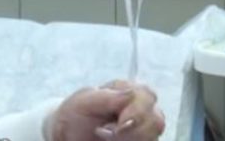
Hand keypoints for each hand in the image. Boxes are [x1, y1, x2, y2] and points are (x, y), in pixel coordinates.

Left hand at [48, 80, 164, 140]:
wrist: (69, 135)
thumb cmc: (74, 115)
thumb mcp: (83, 102)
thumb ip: (107, 97)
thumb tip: (132, 92)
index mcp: (126, 89)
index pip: (146, 96)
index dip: (137, 111)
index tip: (119, 125)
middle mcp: (141, 107)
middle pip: (155, 120)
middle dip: (132, 131)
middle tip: (104, 133)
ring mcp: (144, 126)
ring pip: (153, 136)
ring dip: (130, 139)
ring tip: (105, 137)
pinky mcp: (142, 139)